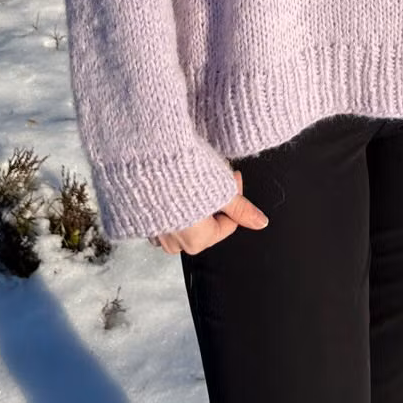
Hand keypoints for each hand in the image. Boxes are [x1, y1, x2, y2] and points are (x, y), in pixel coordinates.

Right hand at [146, 169, 269, 255]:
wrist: (144, 160)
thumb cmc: (181, 174)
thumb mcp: (220, 189)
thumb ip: (241, 208)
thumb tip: (260, 222)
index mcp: (197, 240)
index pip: (228, 224)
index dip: (233, 196)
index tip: (231, 176)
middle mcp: (175, 242)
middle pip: (206, 225)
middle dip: (214, 200)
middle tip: (215, 174)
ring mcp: (156, 233)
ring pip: (185, 222)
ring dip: (194, 202)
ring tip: (194, 178)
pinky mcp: (142, 219)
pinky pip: (164, 217)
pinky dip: (172, 203)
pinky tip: (174, 184)